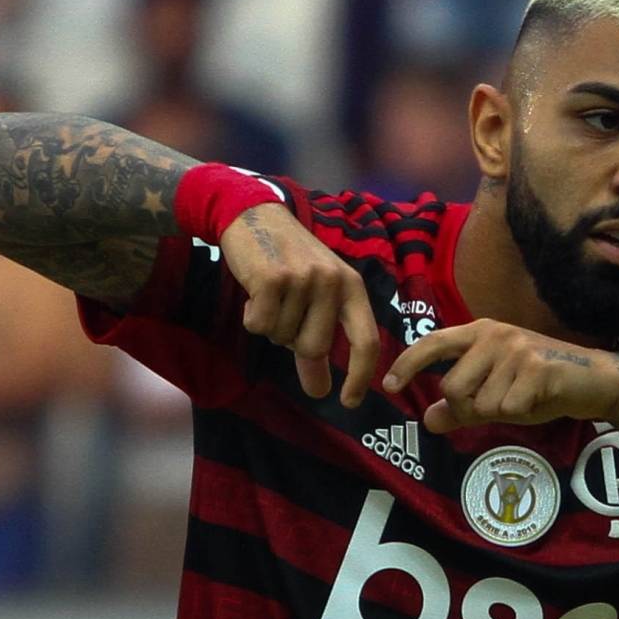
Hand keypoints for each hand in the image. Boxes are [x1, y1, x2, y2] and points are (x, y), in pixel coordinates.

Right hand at [218, 203, 379, 406]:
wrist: (254, 216)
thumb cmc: (288, 262)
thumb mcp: (313, 298)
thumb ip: (317, 345)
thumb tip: (320, 392)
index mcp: (352, 287)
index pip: (366, 341)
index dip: (360, 376)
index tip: (349, 402)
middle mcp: (333, 282)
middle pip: (313, 347)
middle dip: (291, 342)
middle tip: (283, 312)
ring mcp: (303, 279)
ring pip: (282, 338)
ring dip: (270, 325)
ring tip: (270, 294)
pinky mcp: (272, 279)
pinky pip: (260, 325)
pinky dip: (252, 317)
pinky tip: (254, 291)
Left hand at [381, 319, 618, 433]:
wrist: (594, 380)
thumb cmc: (541, 386)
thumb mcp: (496, 396)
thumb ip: (462, 407)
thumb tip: (428, 420)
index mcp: (480, 333)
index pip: (433, 344)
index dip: (408, 365)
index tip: (388, 386)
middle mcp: (494, 335)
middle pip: (452, 388)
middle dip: (470, 408)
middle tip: (501, 404)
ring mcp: (515, 349)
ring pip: (480, 403)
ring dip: (499, 413)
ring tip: (523, 399)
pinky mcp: (536, 369)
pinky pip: (507, 409)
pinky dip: (521, 414)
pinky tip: (539, 400)